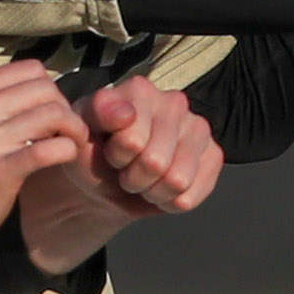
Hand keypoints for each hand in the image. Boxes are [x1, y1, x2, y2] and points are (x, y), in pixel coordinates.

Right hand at [0, 60, 83, 293]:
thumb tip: (45, 85)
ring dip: (73, 128)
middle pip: (44, 88)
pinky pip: (48, 149)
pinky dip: (68, 149)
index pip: (29, 69)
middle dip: (65, 107)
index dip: (50, 88)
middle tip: (66, 129)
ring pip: (52, 113)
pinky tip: (67, 156)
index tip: (51, 112)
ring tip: (71, 142)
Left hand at [17, 76, 220, 275]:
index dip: (117, 156)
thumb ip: (94, 118)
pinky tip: (161, 189)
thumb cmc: (92, 155)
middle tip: (125, 170)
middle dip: (133, 177)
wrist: (107, 185)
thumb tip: (127, 113)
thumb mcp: (80, 135)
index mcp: (139, 90)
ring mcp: (198, 127)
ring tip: (142, 179)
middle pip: (156, 162)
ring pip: (177, 181)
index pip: (133, 139)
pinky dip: (170, 203)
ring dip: (152, 191)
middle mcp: (173, 102)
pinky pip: (192, 195)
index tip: (110, 150)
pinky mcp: (213, 154)